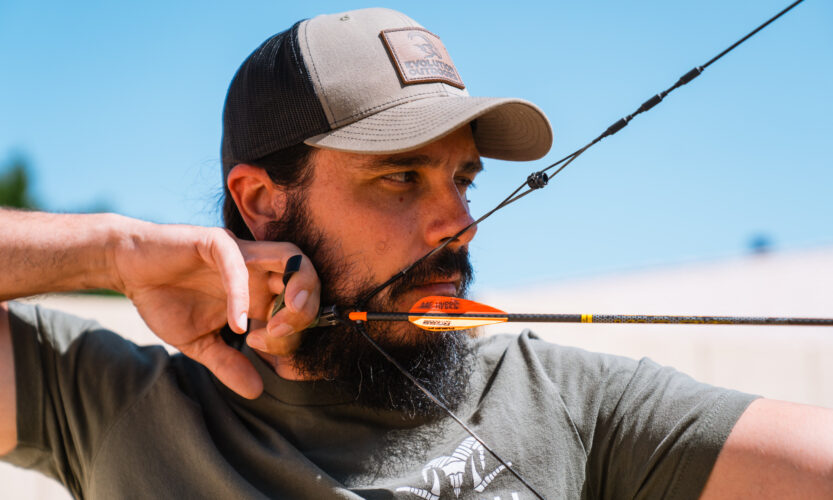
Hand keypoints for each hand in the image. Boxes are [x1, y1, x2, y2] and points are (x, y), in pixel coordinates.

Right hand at [110, 221, 319, 397]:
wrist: (128, 271)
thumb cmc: (165, 300)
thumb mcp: (199, 342)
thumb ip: (228, 363)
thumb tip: (256, 392)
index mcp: (260, 291)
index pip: (300, 306)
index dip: (293, 333)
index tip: (260, 349)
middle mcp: (258, 269)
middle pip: (307, 277)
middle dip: (308, 309)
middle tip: (281, 335)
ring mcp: (241, 252)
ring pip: (290, 256)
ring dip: (296, 287)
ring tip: (280, 322)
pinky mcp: (216, 242)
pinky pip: (238, 263)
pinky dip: (242, 294)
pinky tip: (236, 322)